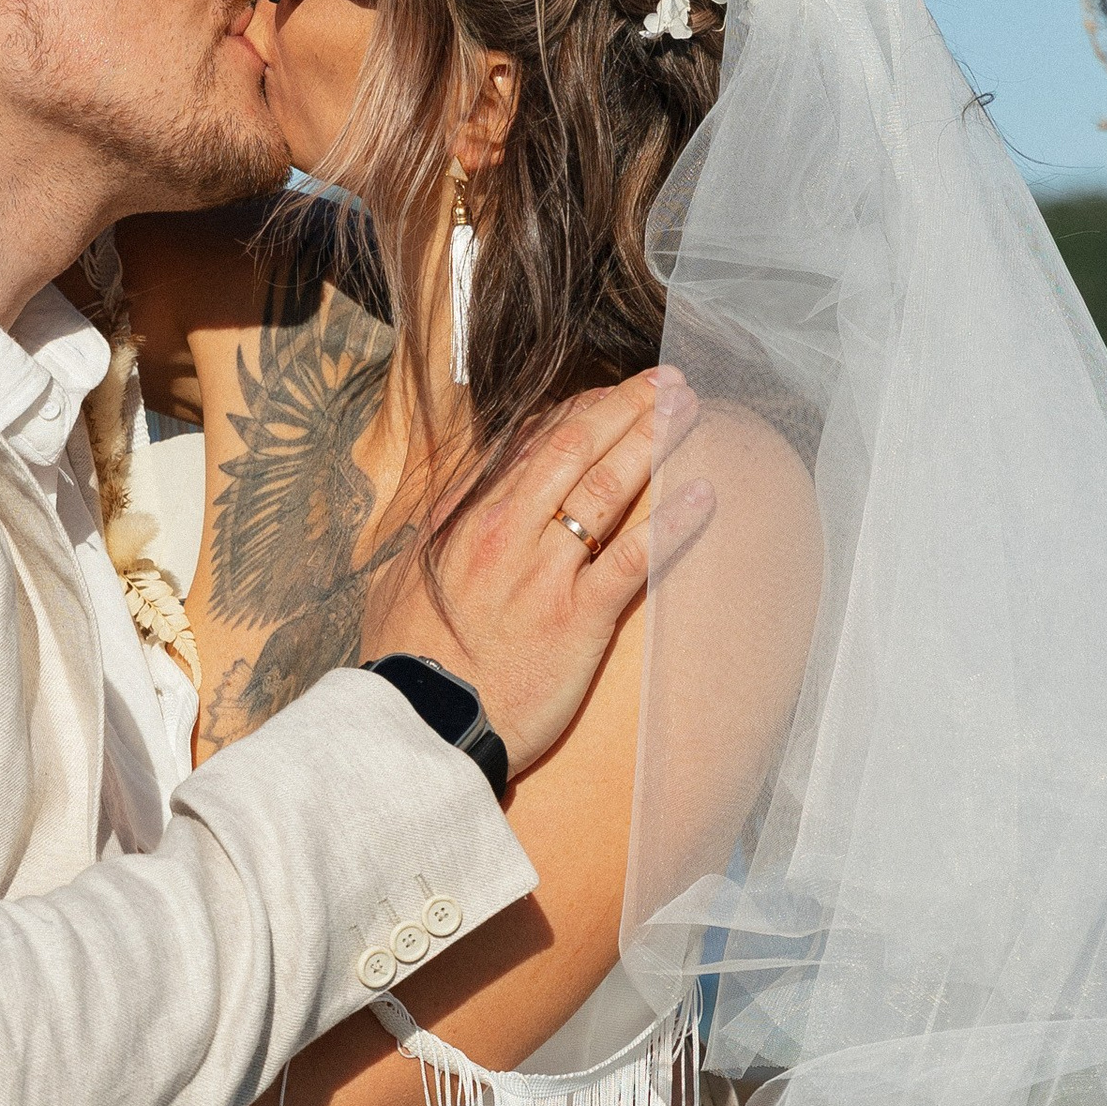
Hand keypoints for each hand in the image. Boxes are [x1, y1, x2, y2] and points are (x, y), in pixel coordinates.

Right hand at [368, 368, 710, 774]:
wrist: (419, 724)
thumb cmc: (407, 660)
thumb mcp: (402, 579)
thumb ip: (434, 535)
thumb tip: (450, 509)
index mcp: (464, 517)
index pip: (527, 443)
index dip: (576, 410)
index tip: (608, 394)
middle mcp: (504, 531)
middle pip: (575, 447)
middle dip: (625, 406)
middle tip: (667, 381)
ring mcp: (542, 571)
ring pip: (606, 487)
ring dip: (653, 441)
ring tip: (690, 410)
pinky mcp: (576, 617)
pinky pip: (634, 559)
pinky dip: (671, 524)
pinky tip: (704, 497)